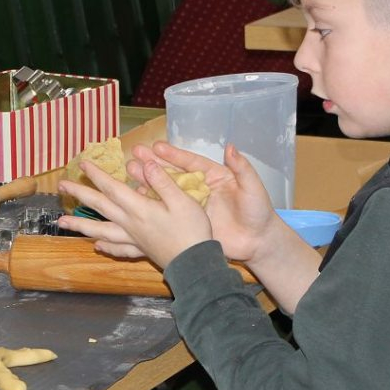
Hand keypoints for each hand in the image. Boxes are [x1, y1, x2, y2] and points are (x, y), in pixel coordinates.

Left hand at [57, 155, 212, 270]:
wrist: (195, 264)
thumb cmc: (192, 231)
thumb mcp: (182, 200)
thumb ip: (162, 181)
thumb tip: (145, 164)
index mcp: (139, 209)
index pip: (112, 188)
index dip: (96, 175)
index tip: (81, 164)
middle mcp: (130, 224)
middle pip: (100, 207)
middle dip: (80, 195)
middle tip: (62, 186)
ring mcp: (133, 239)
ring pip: (100, 231)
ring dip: (80, 225)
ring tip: (62, 223)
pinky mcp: (141, 251)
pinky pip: (118, 249)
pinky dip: (105, 247)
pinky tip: (97, 246)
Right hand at [142, 141, 282, 264]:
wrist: (258, 243)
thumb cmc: (259, 213)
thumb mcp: (253, 189)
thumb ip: (242, 169)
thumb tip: (231, 147)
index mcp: (214, 176)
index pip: (190, 163)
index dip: (174, 155)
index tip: (156, 147)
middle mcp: (199, 188)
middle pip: (174, 173)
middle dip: (154, 164)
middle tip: (135, 154)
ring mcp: (192, 205)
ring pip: (167, 191)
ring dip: (149, 182)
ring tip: (130, 172)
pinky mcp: (188, 221)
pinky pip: (168, 211)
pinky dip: (153, 205)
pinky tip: (137, 198)